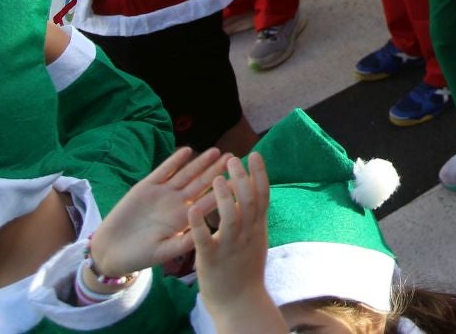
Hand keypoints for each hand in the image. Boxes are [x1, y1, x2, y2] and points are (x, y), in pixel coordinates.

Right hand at [87, 146, 228, 277]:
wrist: (111, 251)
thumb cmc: (140, 256)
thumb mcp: (164, 251)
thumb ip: (184, 242)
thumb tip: (206, 235)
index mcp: (185, 219)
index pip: (208, 203)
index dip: (224, 192)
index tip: (242, 182)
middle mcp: (177, 203)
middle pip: (201, 183)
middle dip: (217, 171)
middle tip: (235, 158)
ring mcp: (162, 194)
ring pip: (185, 174)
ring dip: (200, 162)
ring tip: (217, 151)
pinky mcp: (145, 187)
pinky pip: (163, 172)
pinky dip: (174, 162)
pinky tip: (186, 151)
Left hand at [187, 154, 275, 317]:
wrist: (240, 301)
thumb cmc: (246, 270)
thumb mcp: (257, 241)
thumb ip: (255, 220)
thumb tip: (257, 198)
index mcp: (257, 228)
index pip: (263, 195)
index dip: (260, 174)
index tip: (255, 154)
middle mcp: (247, 234)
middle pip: (248, 200)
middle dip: (242, 177)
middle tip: (232, 159)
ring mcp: (230, 246)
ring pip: (230, 216)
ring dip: (224, 195)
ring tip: (216, 177)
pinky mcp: (211, 259)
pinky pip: (205, 238)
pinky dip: (199, 223)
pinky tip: (192, 209)